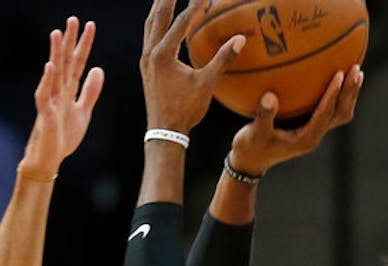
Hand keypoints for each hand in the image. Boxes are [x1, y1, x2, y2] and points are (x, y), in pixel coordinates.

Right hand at [18, 17, 104, 179]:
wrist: (48, 160)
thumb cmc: (63, 137)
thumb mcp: (83, 112)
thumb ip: (90, 91)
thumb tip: (98, 69)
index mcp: (69, 90)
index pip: (77, 63)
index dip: (84, 45)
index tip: (90, 25)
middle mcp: (59, 92)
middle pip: (64, 62)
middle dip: (69, 41)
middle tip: (73, 19)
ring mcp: (50, 102)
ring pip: (53, 74)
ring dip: (55, 54)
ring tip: (57, 34)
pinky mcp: (45, 116)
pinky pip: (44, 96)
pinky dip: (47, 81)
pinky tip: (50, 67)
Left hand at [140, 0, 245, 133]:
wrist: (164, 132)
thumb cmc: (185, 110)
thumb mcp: (207, 84)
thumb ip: (222, 59)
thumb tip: (241, 39)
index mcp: (163, 55)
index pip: (180, 22)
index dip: (195, 6)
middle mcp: (150, 53)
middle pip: (158, 16)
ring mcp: (145, 60)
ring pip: (150, 25)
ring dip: (159, 7)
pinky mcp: (146, 66)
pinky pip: (150, 36)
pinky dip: (156, 23)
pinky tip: (163, 20)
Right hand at [229, 65, 363, 174]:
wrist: (250, 162)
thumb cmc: (250, 148)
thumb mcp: (253, 134)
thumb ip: (263, 116)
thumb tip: (269, 96)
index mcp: (306, 138)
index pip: (325, 114)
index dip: (333, 94)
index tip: (339, 74)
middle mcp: (314, 135)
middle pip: (341, 114)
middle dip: (350, 92)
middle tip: (356, 69)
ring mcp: (314, 131)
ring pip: (340, 113)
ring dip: (349, 94)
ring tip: (356, 71)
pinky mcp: (310, 126)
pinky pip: (329, 109)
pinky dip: (337, 94)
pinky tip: (336, 76)